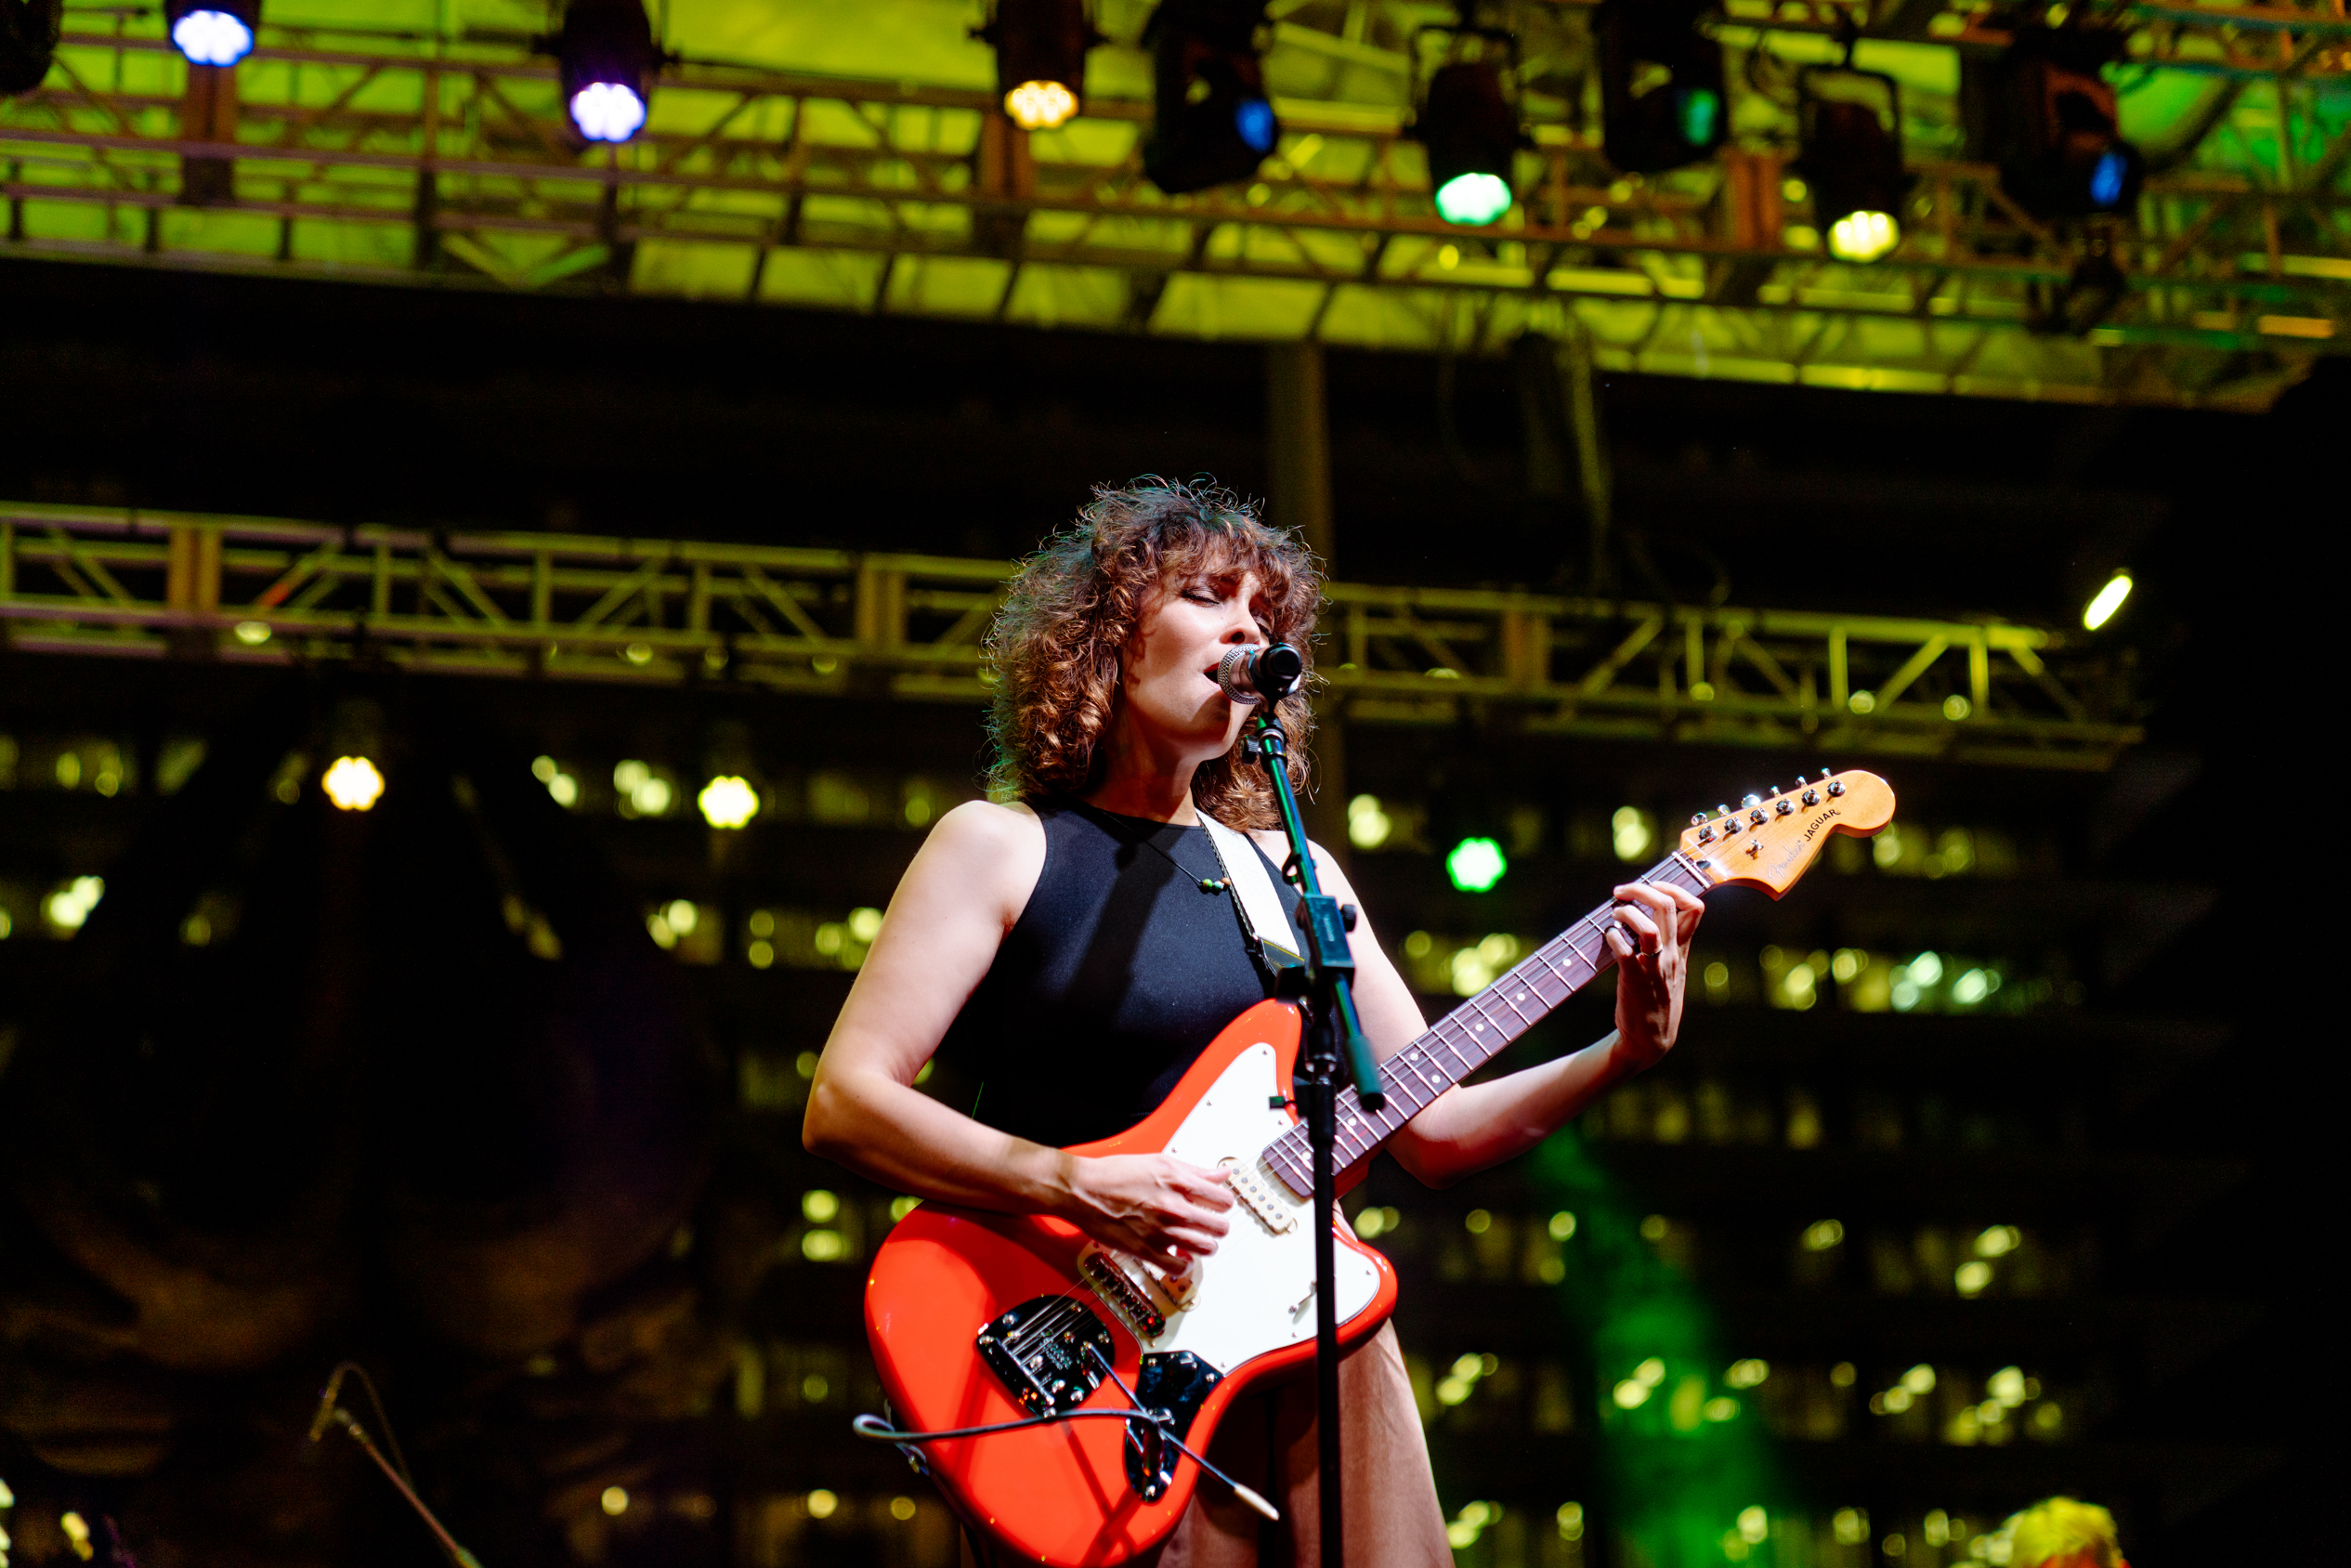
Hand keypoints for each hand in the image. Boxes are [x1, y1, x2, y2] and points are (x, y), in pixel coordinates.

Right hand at [1059, 1153, 1232, 1268]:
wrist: (1082, 1190)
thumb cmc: (1114, 1174)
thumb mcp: (1159, 1162)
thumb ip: (1195, 1170)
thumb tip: (1221, 1173)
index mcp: (1178, 1182)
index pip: (1223, 1199)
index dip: (1223, 1203)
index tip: (1218, 1205)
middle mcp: (1173, 1207)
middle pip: (1220, 1226)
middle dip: (1217, 1225)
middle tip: (1210, 1224)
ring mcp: (1161, 1231)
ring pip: (1206, 1248)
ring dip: (1206, 1245)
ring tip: (1198, 1240)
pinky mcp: (1147, 1251)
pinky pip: (1180, 1268)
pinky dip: (1184, 1265)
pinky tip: (1180, 1256)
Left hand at [1604, 880, 1704, 1075]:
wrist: (1651, 1040)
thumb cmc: (1656, 999)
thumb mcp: (1672, 969)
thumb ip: (1668, 942)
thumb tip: (1649, 912)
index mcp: (1682, 950)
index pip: (1695, 907)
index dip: (1673, 888)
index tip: (1651, 886)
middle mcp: (1671, 955)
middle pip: (1667, 906)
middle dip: (1642, 889)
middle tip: (1621, 892)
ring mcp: (1654, 968)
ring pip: (1648, 928)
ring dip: (1627, 913)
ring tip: (1614, 915)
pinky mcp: (1634, 981)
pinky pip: (1625, 952)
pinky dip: (1613, 937)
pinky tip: (1608, 936)